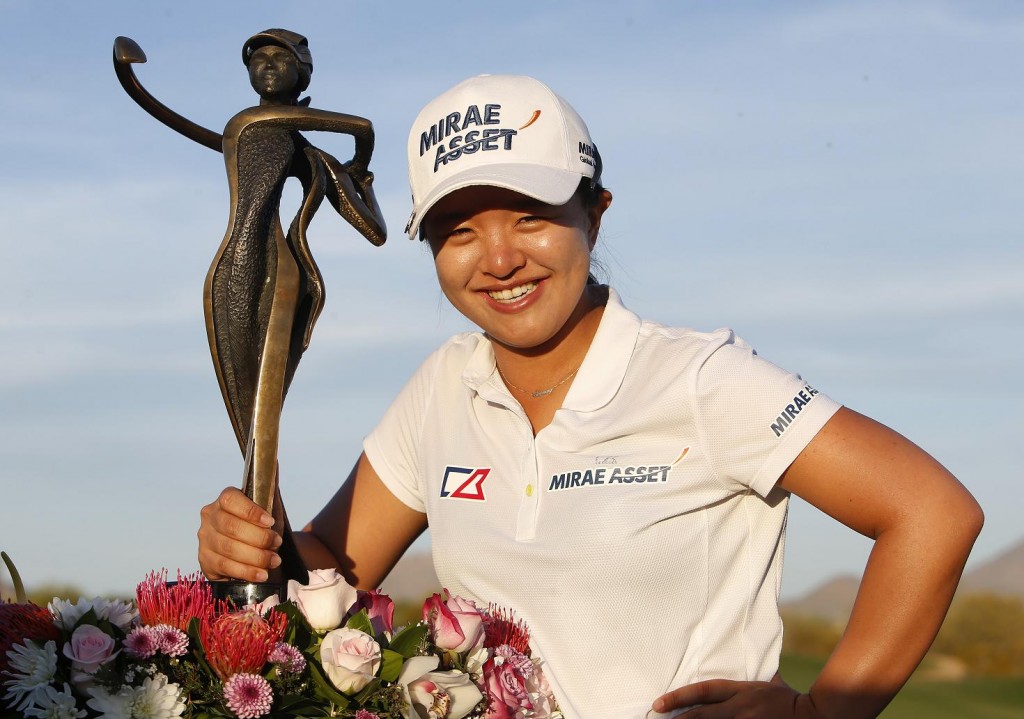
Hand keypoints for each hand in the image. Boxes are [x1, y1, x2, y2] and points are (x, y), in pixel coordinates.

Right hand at [197, 487, 282, 581]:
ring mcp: (204, 539)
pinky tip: (261, 573)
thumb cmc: (262, 527)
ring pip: (229, 548)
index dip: (250, 511)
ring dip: (256, 556)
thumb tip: (274, 461)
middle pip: (231, 527)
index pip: (230, 500)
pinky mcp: (204, 560)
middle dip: (259, 538)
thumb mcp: (269, 507)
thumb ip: (270, 486)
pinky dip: (246, 571)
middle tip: (277, 543)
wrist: (257, 555)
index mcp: (224, 501)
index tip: (270, 522)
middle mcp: (210, 517)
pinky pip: (225, 566)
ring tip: (274, 560)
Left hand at [652, 676, 821, 718]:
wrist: (815, 715)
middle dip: (677, 718)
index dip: (679, 696)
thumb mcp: (768, 682)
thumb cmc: (790, 699)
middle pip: (701, 714)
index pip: (704, 691)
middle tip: (656, 718)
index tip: (659, 703)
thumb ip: (752, 675)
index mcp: (741, 690)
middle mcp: (740, 708)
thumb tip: (747, 654)